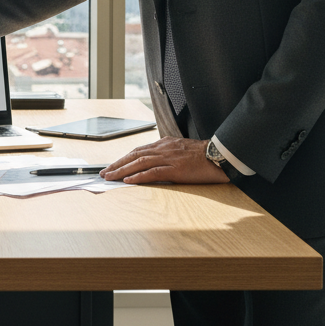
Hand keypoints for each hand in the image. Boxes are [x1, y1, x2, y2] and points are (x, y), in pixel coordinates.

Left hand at [100, 137, 228, 184]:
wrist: (220, 156)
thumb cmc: (203, 156)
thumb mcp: (180, 151)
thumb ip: (167, 155)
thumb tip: (154, 164)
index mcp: (164, 144)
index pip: (138, 150)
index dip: (123, 158)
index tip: (113, 165)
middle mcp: (163, 149)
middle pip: (134, 155)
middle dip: (117, 164)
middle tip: (104, 172)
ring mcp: (168, 158)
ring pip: (139, 163)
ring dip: (122, 170)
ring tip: (110, 177)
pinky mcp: (175, 169)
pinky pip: (153, 172)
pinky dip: (138, 176)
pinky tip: (128, 180)